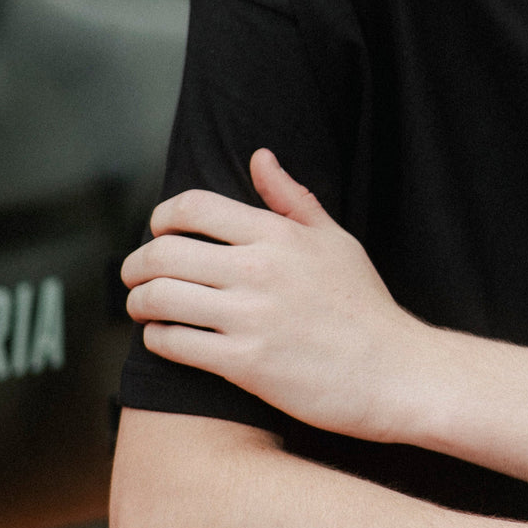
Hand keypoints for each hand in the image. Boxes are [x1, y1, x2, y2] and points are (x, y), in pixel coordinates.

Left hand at [122, 149, 432, 441]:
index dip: (162, 217)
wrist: (392, 369)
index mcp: (279, 234)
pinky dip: (158, 338)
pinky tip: (167, 336)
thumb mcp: (334, 239)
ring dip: (139, 303)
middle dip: (136, 264)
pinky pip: (173, 343)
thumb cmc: (363, 303)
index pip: (194, 207)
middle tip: (135, 275)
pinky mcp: (243, 364)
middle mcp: (259, 269)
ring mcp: (250, 317)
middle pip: (163, 252)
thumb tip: (259, 157)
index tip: (159, 230)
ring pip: (159, 298)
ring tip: (144, 306)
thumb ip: (291, 198)